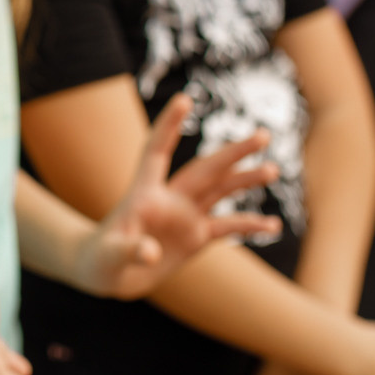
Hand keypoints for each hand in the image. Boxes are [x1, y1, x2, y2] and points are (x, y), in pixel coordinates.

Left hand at [67, 94, 282, 299]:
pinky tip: (272, 225)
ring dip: (245, 180)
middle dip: (233, 152)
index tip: (184, 100)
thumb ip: (130, 251)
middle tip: (263, 135)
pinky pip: (227, 227)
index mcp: (144, 193)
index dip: (168, 126)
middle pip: (204, 169)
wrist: (108, 275)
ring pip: (220, 191)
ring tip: (272, 169)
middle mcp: (169, 198)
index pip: (157, 151)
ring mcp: (185, 216)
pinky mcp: (195, 237)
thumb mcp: (111, 256)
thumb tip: (151, 253)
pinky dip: (249, 225)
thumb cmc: (102, 259)